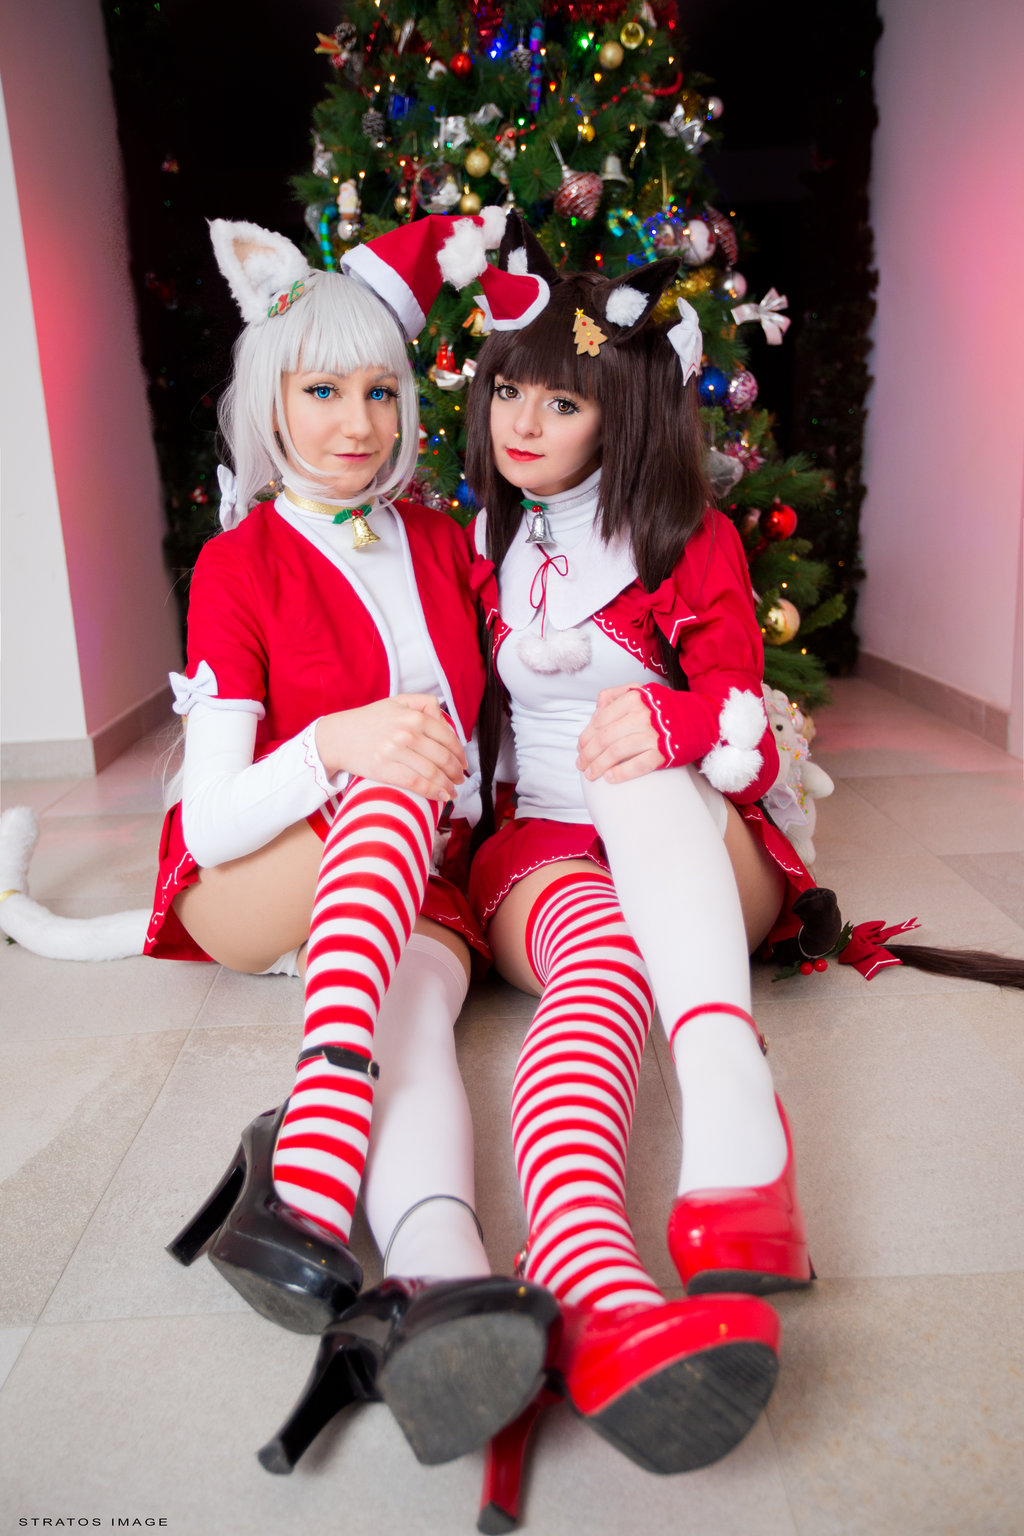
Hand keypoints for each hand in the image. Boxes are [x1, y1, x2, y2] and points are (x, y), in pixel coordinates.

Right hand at [316, 695, 467, 802]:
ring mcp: (395, 752)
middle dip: (456, 772)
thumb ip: (425, 704)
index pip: (447, 737)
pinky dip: (433, 792)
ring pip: (432, 772)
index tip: (463, 763)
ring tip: (453, 790)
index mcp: (413, 716)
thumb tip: (447, 722)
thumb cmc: (369, 720)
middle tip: (460, 779)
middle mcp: (406, 732)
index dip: (459, 753)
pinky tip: (442, 796)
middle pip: (443, 757)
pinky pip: (416, 784)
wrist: (337, 736)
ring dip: (448, 784)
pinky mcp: (385, 769)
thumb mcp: (397, 702)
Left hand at [576, 685, 665, 782]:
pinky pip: (638, 765)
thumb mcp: (642, 691)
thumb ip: (616, 694)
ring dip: (599, 766)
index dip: (586, 737)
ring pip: (616, 752)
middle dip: (588, 754)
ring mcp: (654, 735)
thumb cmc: (667, 707)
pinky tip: (610, 778)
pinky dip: (622, 773)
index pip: (600, 721)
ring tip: (590, 774)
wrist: (703, 717)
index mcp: (633, 699)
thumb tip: (596, 708)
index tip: (580, 748)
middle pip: (604, 738)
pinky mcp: (664, 752)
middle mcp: (642, 715)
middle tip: (581, 764)